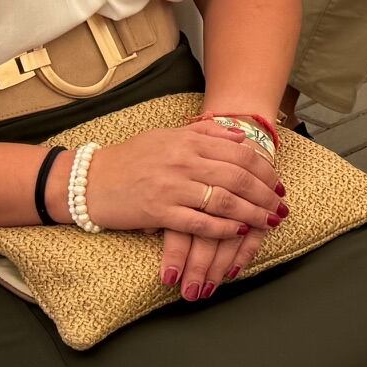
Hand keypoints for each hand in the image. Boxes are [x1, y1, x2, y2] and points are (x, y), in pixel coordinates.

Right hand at [75, 124, 285, 299]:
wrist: (87, 180)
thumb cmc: (129, 159)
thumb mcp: (166, 136)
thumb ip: (205, 134)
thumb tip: (241, 136)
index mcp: (187, 140)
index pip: (239, 152)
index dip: (264, 169)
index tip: (278, 183)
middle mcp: (182, 161)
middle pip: (238, 177)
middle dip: (265, 194)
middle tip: (280, 206)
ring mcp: (171, 186)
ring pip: (224, 200)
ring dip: (252, 213)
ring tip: (269, 222)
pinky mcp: (159, 211)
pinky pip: (200, 222)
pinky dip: (224, 229)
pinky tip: (239, 233)